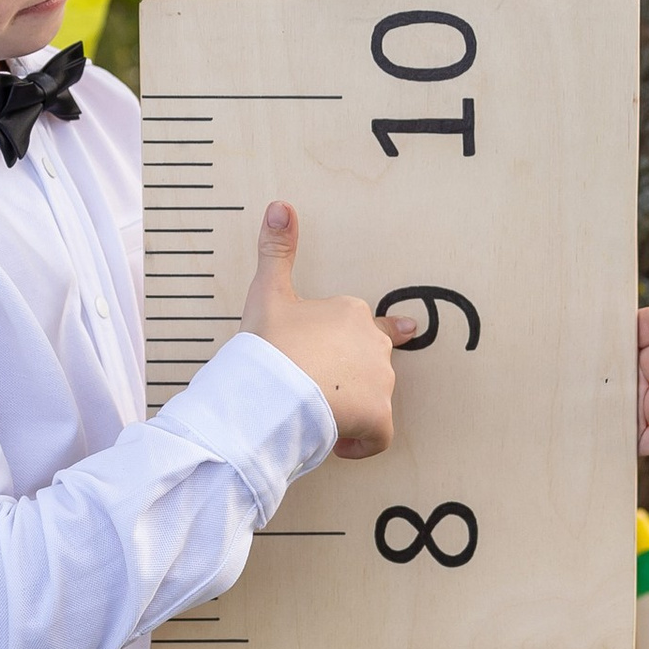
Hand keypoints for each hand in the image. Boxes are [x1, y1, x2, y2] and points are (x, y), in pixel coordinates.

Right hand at [240, 201, 403, 457]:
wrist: (271, 390)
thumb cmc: (268, 344)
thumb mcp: (267, 292)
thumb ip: (276, 250)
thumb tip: (280, 204)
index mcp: (351, 313)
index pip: (369, 325)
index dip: (358, 342)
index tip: (347, 358)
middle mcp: (374, 344)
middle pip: (368, 365)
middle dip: (347, 379)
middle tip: (312, 390)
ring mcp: (381, 381)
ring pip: (373, 399)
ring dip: (351, 408)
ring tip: (316, 415)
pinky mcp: (380, 417)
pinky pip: (378, 436)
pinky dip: (361, 442)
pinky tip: (337, 444)